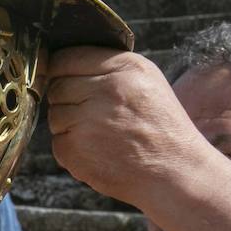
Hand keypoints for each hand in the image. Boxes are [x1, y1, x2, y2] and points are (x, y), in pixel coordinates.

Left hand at [46, 48, 206, 206]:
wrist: (176, 172)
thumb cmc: (162, 128)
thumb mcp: (147, 81)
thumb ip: (108, 68)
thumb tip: (63, 66)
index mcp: (123, 68)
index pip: (66, 58)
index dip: (61, 70)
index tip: (65, 80)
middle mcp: (104, 91)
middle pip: (57, 87)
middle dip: (67, 100)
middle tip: (91, 114)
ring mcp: (87, 121)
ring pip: (55, 115)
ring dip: (69, 125)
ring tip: (100, 134)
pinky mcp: (76, 149)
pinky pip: (57, 142)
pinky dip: (72, 149)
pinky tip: (98, 151)